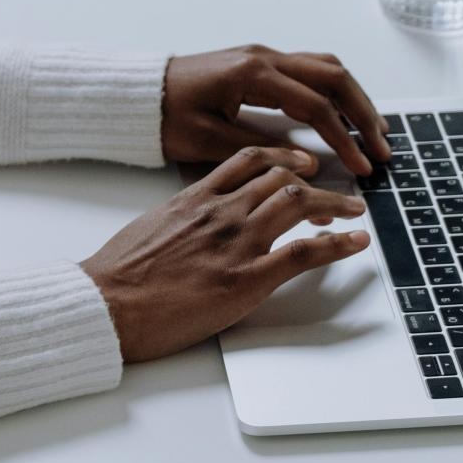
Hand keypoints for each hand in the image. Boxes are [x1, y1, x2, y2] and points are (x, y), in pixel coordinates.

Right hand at [81, 147, 371, 362]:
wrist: (106, 303)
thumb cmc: (118, 275)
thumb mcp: (150, 229)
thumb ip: (181, 219)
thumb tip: (194, 224)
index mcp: (195, 198)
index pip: (249, 162)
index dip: (283, 159)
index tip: (299, 165)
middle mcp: (221, 212)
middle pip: (282, 179)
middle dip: (316, 182)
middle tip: (335, 193)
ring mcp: (236, 243)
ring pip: (298, 204)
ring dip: (335, 205)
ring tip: (354, 210)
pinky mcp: (246, 279)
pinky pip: (304, 253)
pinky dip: (338, 244)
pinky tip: (356, 242)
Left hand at [162, 45, 392, 175]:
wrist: (139, 95)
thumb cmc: (166, 118)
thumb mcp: (208, 142)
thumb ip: (260, 150)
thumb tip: (309, 163)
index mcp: (253, 75)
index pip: (316, 106)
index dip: (345, 139)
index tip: (363, 167)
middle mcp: (264, 57)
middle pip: (334, 78)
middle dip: (364, 113)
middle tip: (382, 148)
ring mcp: (264, 56)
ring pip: (326, 68)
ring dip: (355, 98)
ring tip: (374, 130)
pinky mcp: (260, 63)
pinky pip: (310, 69)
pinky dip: (334, 90)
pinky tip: (344, 114)